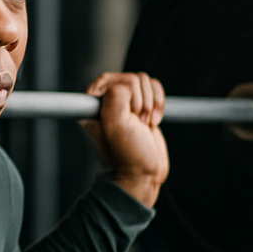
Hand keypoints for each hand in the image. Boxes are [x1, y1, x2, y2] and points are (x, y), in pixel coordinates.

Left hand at [80, 72, 168, 207]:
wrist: (144, 173)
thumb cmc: (127, 153)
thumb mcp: (117, 125)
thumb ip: (116, 98)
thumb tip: (121, 83)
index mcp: (93, 106)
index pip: (107, 79)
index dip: (123, 92)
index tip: (128, 113)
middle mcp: (107, 102)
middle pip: (130, 78)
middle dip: (140, 100)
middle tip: (138, 121)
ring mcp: (126, 103)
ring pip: (144, 81)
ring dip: (151, 103)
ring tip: (145, 123)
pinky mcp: (143, 105)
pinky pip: (155, 88)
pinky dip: (159, 102)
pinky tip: (154, 121)